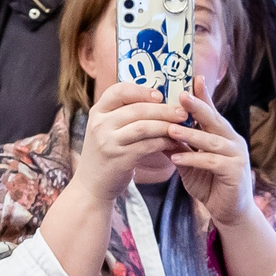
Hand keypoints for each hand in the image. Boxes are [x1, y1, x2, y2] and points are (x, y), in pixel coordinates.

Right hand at [70, 82, 186, 203]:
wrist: (92, 184)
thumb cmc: (106, 152)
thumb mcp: (107, 128)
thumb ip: (124, 113)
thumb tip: (161, 99)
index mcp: (98, 112)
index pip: (118, 91)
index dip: (141, 91)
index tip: (160, 95)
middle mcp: (100, 125)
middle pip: (137, 109)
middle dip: (163, 109)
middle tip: (183, 111)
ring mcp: (108, 142)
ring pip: (144, 127)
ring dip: (166, 125)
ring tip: (182, 126)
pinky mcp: (119, 159)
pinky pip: (147, 146)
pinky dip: (164, 142)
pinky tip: (174, 142)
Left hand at [166, 76, 258, 225]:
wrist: (229, 211)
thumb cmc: (210, 183)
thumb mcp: (189, 162)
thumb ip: (178, 146)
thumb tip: (157, 131)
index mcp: (222, 135)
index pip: (211, 112)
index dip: (203, 96)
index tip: (193, 79)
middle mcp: (232, 140)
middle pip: (213, 120)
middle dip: (197, 107)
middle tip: (180, 95)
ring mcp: (236, 155)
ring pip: (211, 140)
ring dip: (190, 134)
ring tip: (170, 129)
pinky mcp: (235, 171)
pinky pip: (211, 162)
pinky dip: (193, 158)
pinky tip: (176, 158)